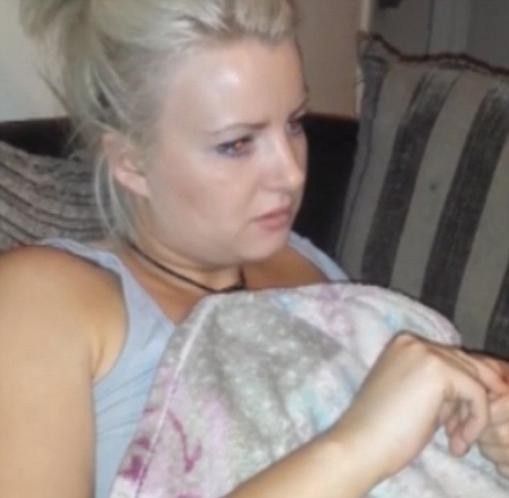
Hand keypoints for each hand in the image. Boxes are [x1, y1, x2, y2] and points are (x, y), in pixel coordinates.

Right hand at [328, 333, 507, 486]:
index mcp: (403, 342)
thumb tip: (476, 385)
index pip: (451, 359)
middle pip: (466, 365)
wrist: (360, 442)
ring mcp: (425, 352)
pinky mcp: (439, 370)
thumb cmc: (381, 427)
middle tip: (458, 435)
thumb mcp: (414, 395)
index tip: (453, 425)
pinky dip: (476, 422)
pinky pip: (477, 394)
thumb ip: (439, 384)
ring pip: (475, 379)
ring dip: (472, 414)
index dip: (460, 393)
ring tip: (456, 440)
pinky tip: (456, 443)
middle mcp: (414, 340)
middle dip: (470, 402)